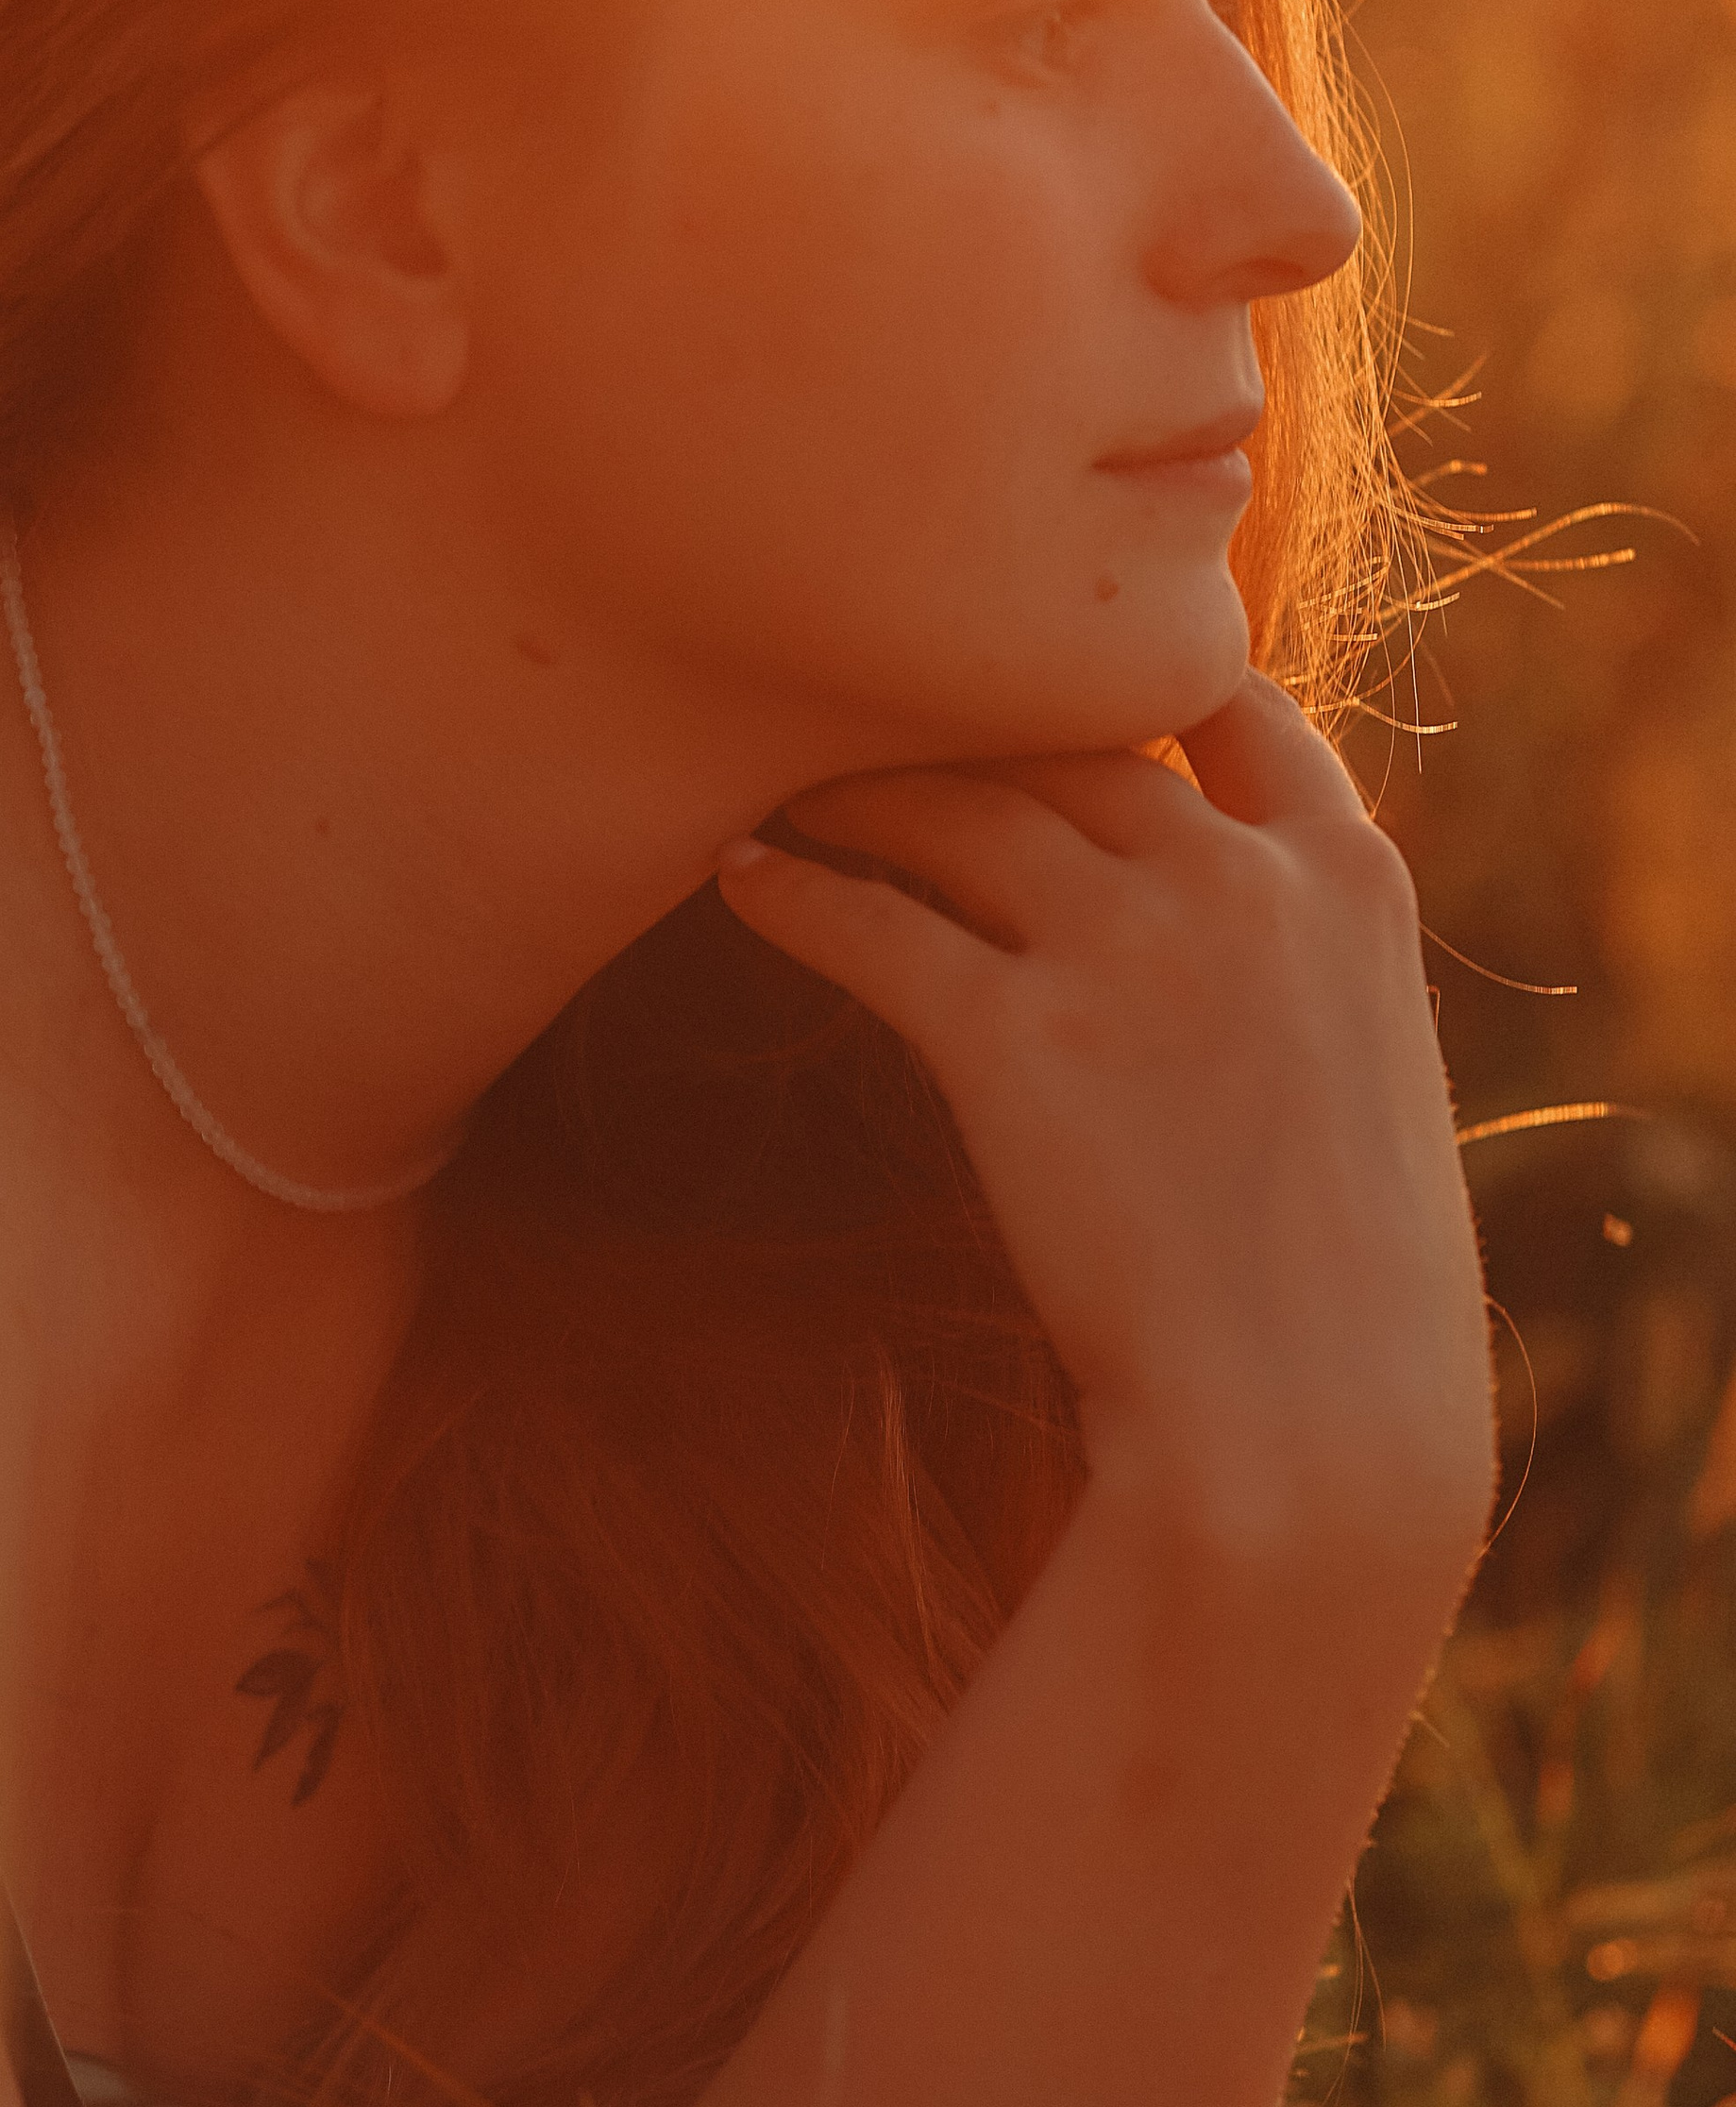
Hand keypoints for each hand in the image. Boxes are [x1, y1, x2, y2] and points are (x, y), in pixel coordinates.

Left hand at [716, 671, 1494, 1595]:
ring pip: (962, 808)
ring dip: (863, 794)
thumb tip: (1220, 976)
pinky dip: (795, 894)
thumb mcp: (1363, 1088)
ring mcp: (1129, 948)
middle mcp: (1242, 883)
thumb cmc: (1345, 1305)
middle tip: (877, 730)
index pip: (1239, 706)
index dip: (1135, 681)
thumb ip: (1295, 988)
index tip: (1053, 682)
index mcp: (1354, 886)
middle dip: (969, 730)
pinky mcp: (1015, 1038)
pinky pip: (872, 925)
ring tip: (790, 795)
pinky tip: (744, 883)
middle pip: (1072, 744)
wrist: (1312, 1424)